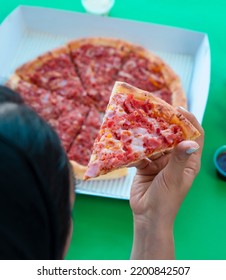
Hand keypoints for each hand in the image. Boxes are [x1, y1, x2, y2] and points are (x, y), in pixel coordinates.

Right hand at [129, 108, 203, 258]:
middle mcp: (175, 159)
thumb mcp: (174, 178)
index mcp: (188, 162)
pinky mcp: (146, 165)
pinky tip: (130, 141)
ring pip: (155, 143)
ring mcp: (160, 162)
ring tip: (140, 122)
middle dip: (165, 124)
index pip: (195, 136)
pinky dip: (136, 148)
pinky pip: (141, 152)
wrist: (147, 216)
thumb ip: (179, 159)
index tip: (178, 110)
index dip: (189, 121)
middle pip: (172, 136)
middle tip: (154, 111)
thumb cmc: (166, 200)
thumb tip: (191, 142)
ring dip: (148, 135)